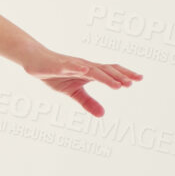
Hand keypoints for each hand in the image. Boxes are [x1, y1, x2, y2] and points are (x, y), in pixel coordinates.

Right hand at [22, 47, 142, 117]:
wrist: (34, 61)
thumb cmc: (55, 74)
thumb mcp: (73, 92)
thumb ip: (88, 102)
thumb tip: (103, 114)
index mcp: (89, 72)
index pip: (110, 72)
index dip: (124, 75)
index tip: (139, 79)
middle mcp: (84, 66)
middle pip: (105, 70)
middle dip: (119, 76)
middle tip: (133, 83)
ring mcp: (72, 65)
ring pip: (91, 70)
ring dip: (105, 77)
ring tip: (117, 84)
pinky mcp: (59, 66)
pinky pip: (69, 67)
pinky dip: (78, 69)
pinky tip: (86, 72)